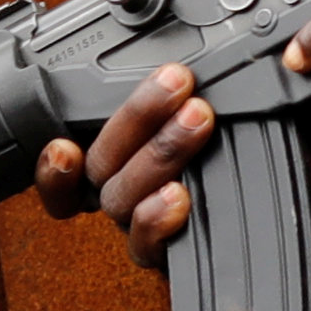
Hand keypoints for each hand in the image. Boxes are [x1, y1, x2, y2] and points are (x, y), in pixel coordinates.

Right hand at [36, 63, 215, 267]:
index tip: (63, 144)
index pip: (65, 161)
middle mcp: (119, 195)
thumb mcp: (196, 110)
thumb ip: (176, 91)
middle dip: (136, 116)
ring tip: (196, 119)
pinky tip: (178, 196)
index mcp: (115, 161)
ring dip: (158, 153)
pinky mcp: (166, 252)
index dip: (53, 165)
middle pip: (99, 165)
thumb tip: (183, 57)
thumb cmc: (226, 150)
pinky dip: (154, 220)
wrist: (258, 230)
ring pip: (120, 198)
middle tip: (175, 81)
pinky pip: (146, 246)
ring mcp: (140, 225)